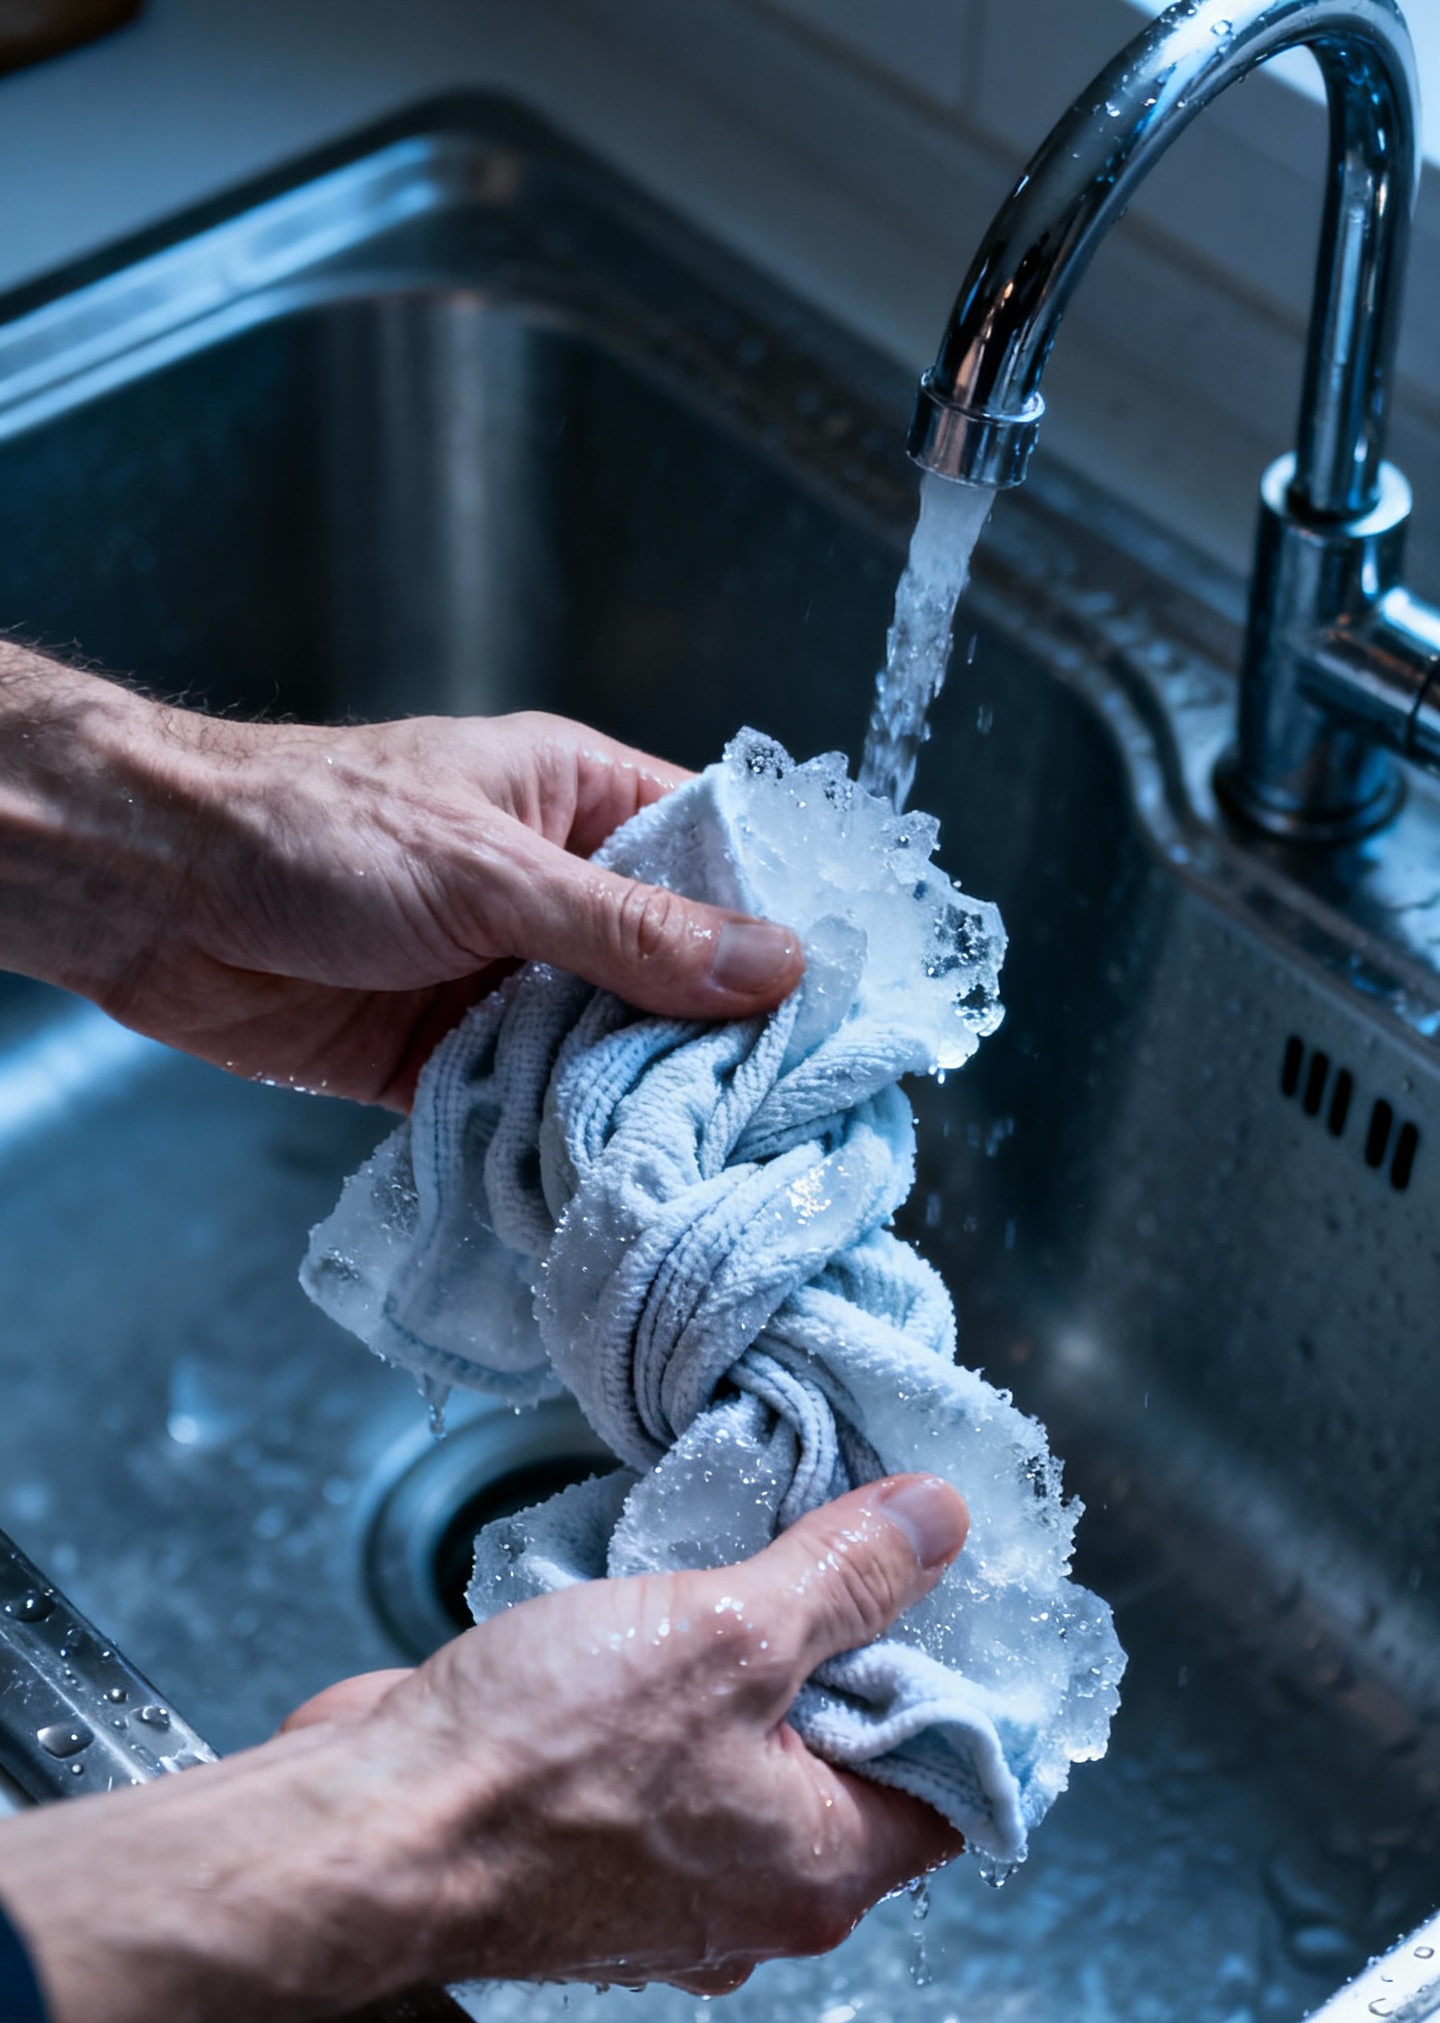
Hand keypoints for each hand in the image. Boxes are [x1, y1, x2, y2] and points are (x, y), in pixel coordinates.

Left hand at [0, 650, 803, 1106]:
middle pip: (671, 974)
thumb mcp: (491, 871)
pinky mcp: (446, 1062)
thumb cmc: (311, 829)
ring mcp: (501, 982)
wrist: (153, 895)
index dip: (778, 926)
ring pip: (605, 1052)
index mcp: (577, 803)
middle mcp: (552, 893)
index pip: (715, 859)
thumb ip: (630, 933)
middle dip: (719, 1041)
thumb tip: (773, 967)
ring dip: (639, 1103)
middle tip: (794, 1117)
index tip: (845, 1005)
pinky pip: (528, 1112)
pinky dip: (559, 1148)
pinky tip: (613, 1189)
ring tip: (716, 1165)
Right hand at [286, 1473, 967, 1991]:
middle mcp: (751, 1900)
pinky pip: (653, 1759)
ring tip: (723, 1568)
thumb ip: (844, 1580)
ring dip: (735, 1666)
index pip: (953, 1784)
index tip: (945, 1586)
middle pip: (849, 1762)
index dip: (961, 1679)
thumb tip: (938, 1525)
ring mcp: (660, 1883)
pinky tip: (634, 1614)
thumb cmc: (534, 1770)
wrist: (363, 1833)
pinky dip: (654, 1691)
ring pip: (743, 1753)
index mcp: (821, 1874)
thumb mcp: (728, 1636)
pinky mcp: (579, 1851)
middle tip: (831, 1547)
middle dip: (840, 1654)